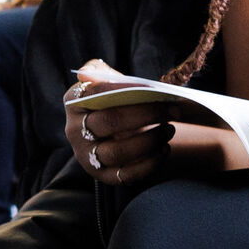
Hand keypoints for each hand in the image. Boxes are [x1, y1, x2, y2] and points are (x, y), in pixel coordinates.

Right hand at [65, 58, 172, 187]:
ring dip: (150, 140)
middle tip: (173, 109)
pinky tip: (164, 149)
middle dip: (147, 114)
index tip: (153, 88)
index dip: (126, 90)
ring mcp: (87, 156)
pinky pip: (127, 175)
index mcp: (74, 103)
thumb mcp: (106, 82)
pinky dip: (150, 163)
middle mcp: (75, 131)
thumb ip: (99, 72)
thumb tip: (86, 74)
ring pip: (118, 152)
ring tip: (170, 129)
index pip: (96, 92)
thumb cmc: (114, 101)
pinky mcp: (102, 176)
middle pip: (110, 121)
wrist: (117, 131)